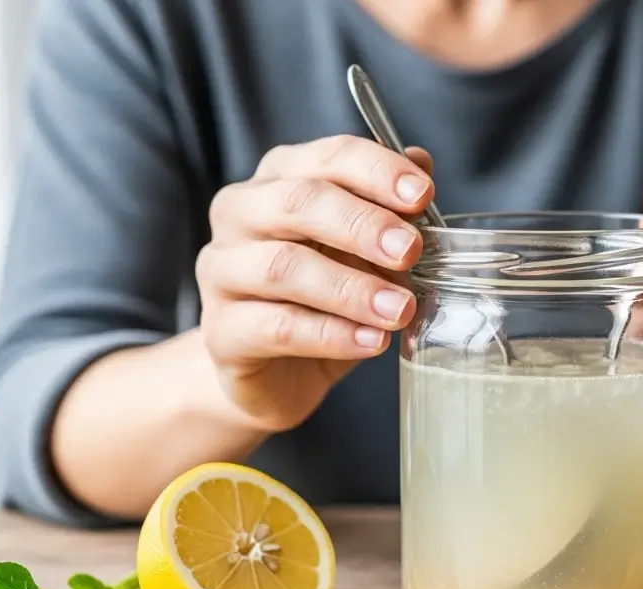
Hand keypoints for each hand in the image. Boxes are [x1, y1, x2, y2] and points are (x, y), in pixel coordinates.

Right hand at [196, 135, 434, 430]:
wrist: (277, 376)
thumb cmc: (324, 301)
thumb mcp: (367, 254)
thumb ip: (391, 210)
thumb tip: (421, 163)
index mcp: (279, 181)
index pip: (327, 158)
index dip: (377, 171)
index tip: (422, 195)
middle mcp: (240, 215)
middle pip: (297, 202)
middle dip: (361, 224)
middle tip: (410, 251)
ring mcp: (220, 271)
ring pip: (281, 267)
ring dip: (349, 288)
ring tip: (398, 309)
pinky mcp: (221, 330)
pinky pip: (276, 327)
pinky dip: (330, 335)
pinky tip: (371, 341)